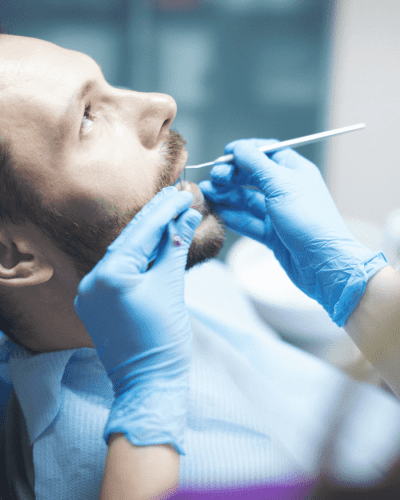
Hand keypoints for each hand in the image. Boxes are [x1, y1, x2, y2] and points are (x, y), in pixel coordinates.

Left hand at [74, 186, 201, 452]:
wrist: (149, 383)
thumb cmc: (163, 340)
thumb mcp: (171, 287)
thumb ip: (175, 247)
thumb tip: (187, 216)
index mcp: (108, 276)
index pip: (141, 233)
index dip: (165, 211)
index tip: (183, 194)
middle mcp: (92, 281)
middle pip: (129, 240)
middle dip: (156, 218)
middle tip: (177, 196)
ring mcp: (91, 294)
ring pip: (124, 255)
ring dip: (148, 236)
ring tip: (170, 214)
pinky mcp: (97, 304)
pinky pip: (119, 272)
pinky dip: (139, 257)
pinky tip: (154, 243)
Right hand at [199, 139, 386, 326]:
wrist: (323, 263)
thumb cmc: (309, 219)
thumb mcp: (280, 184)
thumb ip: (256, 164)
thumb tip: (238, 147)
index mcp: (294, 171)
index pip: (266, 153)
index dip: (245, 152)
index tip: (225, 154)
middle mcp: (286, 190)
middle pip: (252, 177)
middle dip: (231, 175)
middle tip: (214, 177)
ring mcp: (277, 213)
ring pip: (246, 200)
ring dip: (226, 195)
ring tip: (206, 193)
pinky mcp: (271, 234)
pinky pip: (247, 221)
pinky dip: (231, 216)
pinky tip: (216, 212)